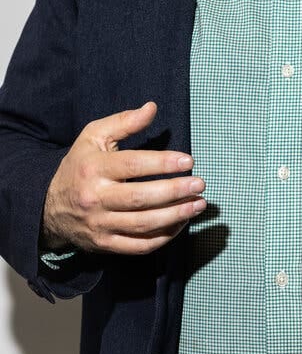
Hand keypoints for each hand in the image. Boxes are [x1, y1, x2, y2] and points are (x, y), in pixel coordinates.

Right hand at [42, 102, 205, 254]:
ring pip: (142, 225)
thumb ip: (124, 121)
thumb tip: (152, 107)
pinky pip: (138, 246)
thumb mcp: (94, 136)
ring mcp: (100, 224)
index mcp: (94, 168)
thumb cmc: (80, 165)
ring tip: (197, 205)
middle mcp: (96, 198)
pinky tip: (180, 224)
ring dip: (175, 216)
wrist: (50, 207)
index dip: (163, 163)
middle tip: (200, 184)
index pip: (134, 165)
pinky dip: (162, 238)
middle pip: (140, 198)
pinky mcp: (105, 244)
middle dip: (175, 191)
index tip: (188, 161)